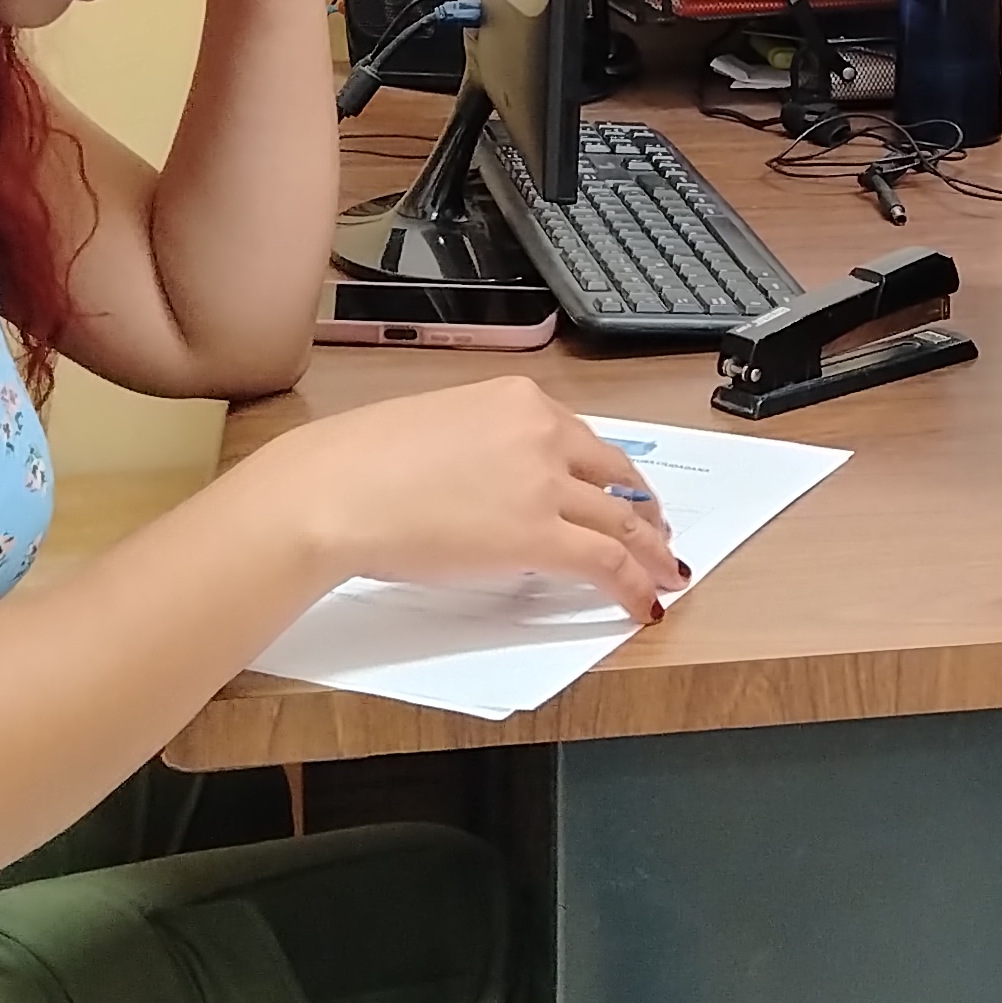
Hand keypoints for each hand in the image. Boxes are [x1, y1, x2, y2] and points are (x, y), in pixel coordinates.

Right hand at [285, 378, 688, 618]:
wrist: (336, 490)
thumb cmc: (359, 463)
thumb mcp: (436, 428)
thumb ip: (483, 448)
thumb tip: (499, 484)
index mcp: (517, 400)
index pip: (583, 438)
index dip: (609, 472)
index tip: (620, 490)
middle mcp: (543, 433)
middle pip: (615, 474)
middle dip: (643, 507)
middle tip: (656, 530)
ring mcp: (547, 485)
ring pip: (624, 521)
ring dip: (652, 550)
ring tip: (665, 572)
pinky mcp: (542, 537)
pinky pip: (608, 564)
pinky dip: (635, 585)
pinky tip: (643, 603)